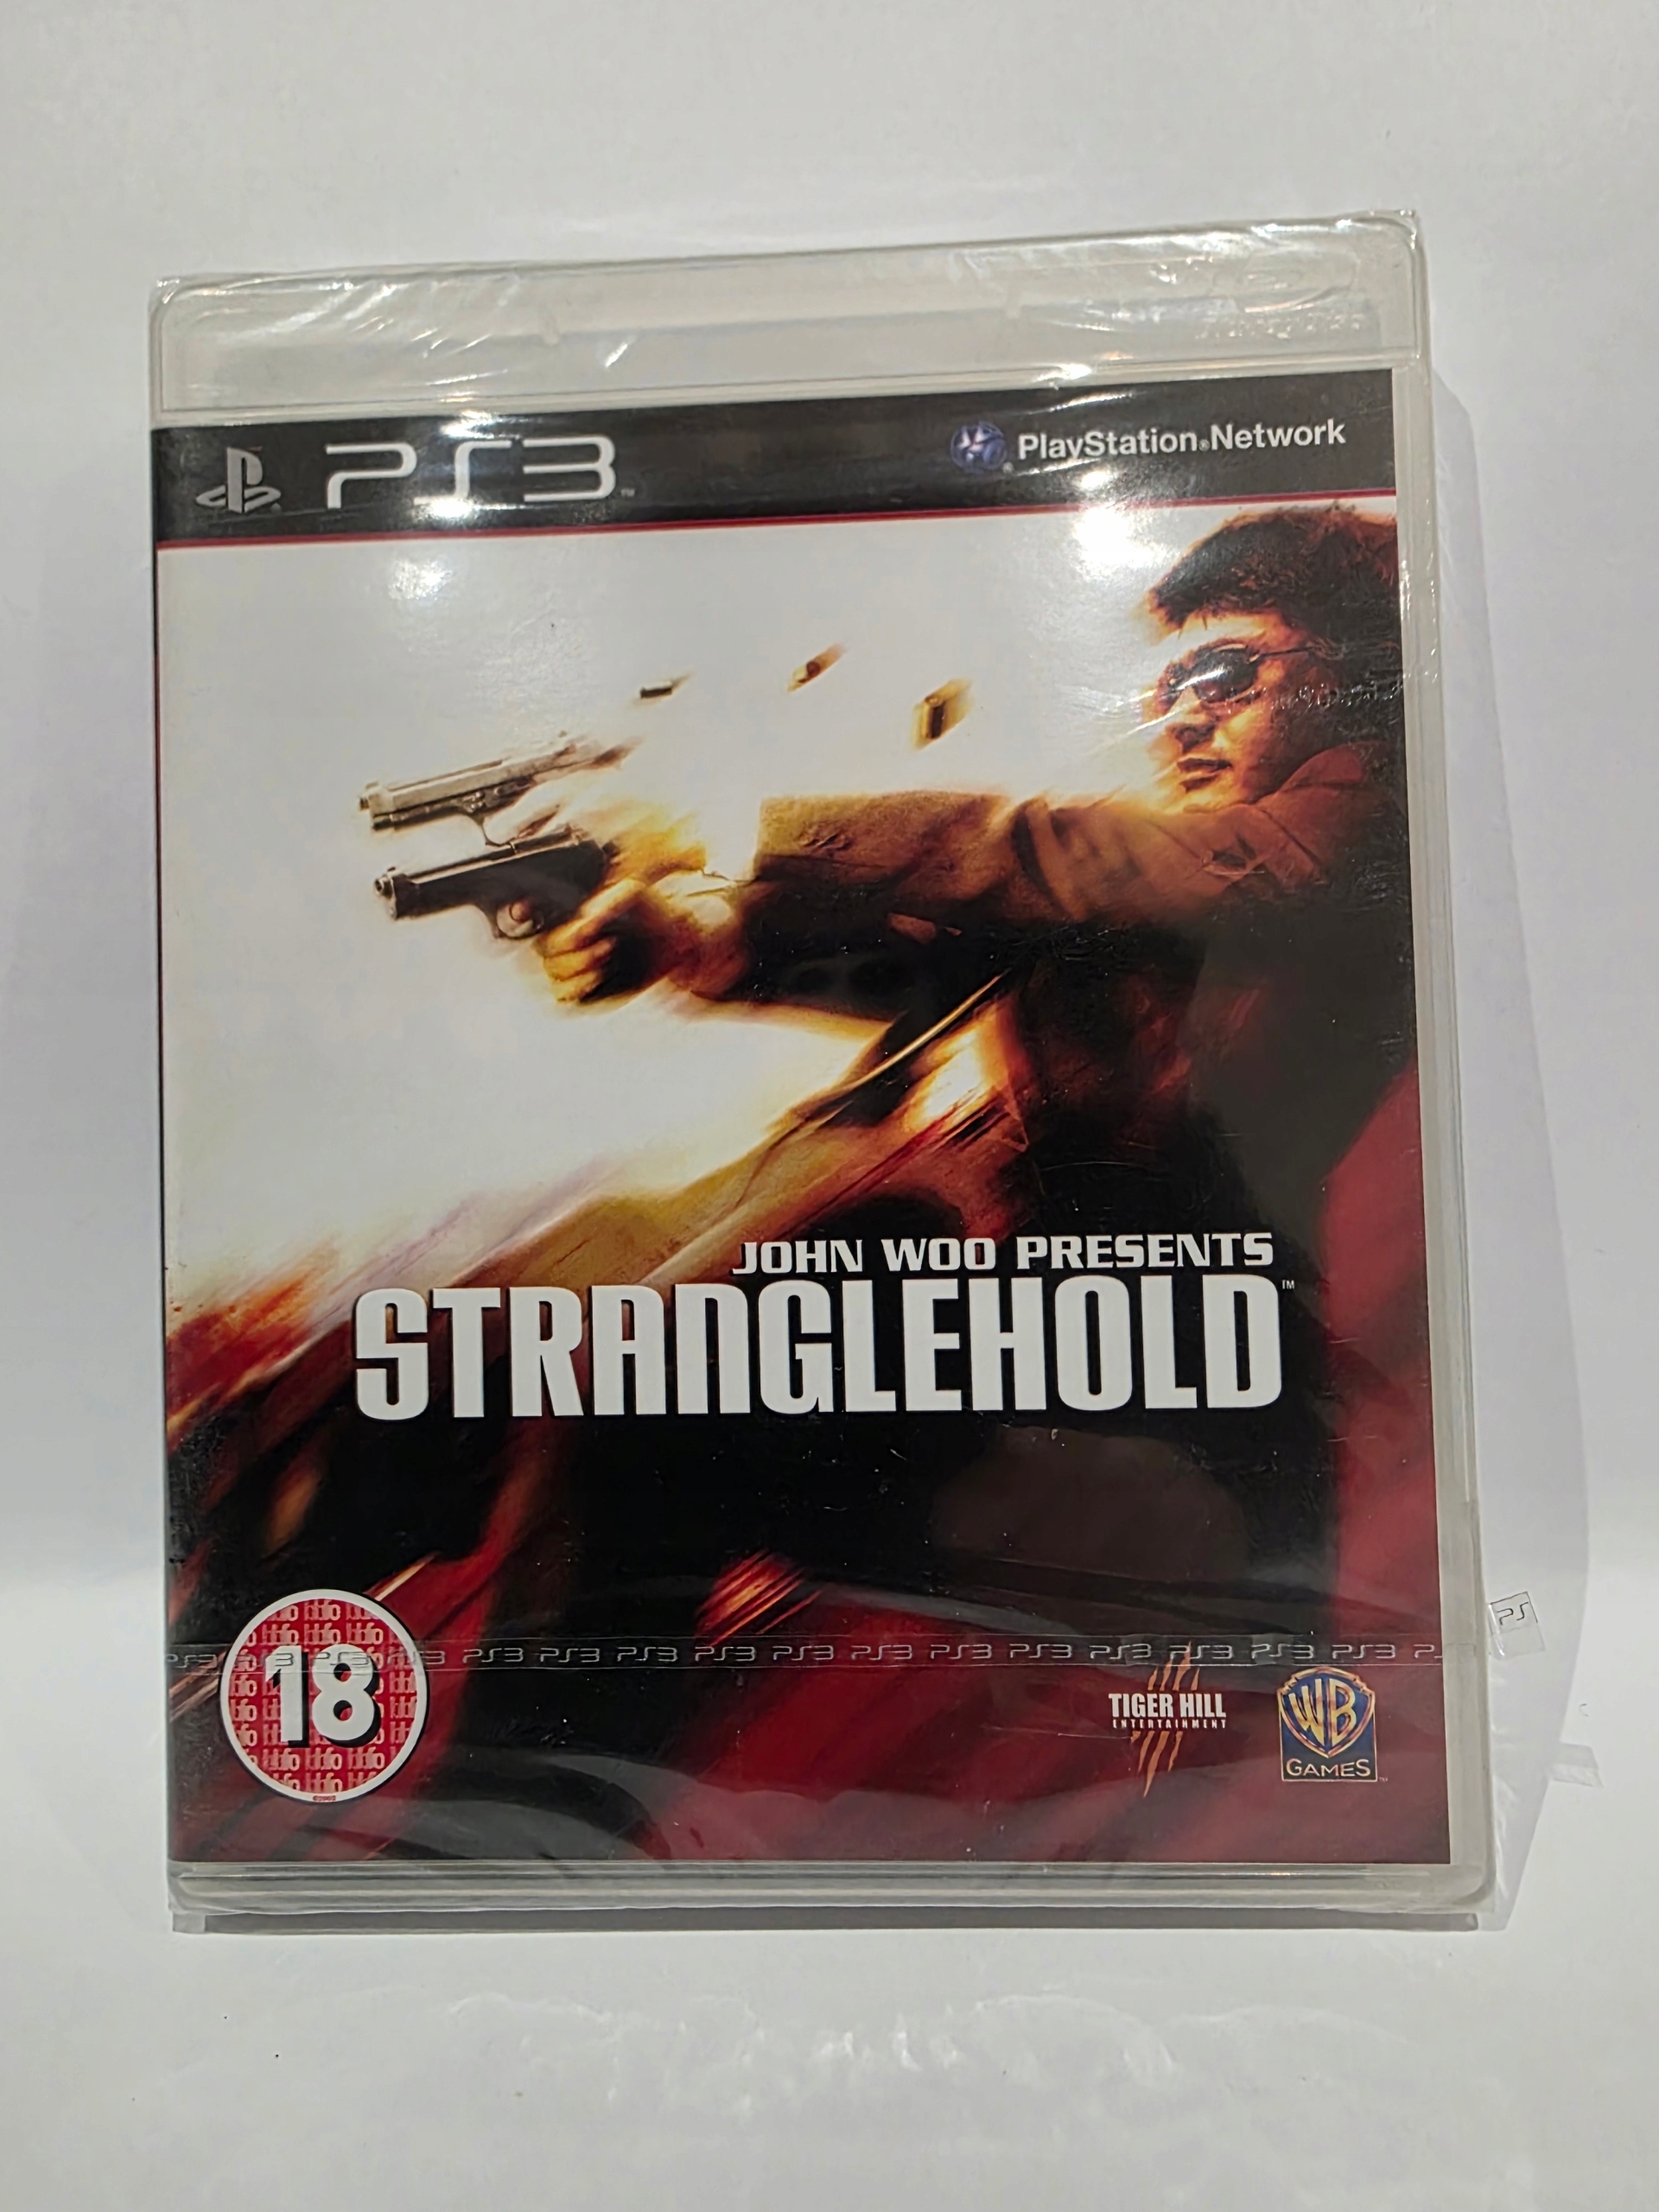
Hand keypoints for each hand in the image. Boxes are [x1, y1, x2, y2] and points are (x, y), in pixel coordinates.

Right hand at [524, 876, 701, 1004]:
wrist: (680, 946)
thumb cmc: (656, 914)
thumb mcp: (634, 893)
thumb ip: (609, 900)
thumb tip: (585, 918)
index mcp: (573, 911)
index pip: (536, 915)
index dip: (528, 919)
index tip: (558, 925)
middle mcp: (569, 937)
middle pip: (542, 949)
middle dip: (567, 949)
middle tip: (601, 944)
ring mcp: (575, 964)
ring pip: (550, 973)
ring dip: (574, 967)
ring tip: (604, 957)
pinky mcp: (585, 989)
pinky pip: (562, 996)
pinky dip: (575, 988)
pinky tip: (597, 977)